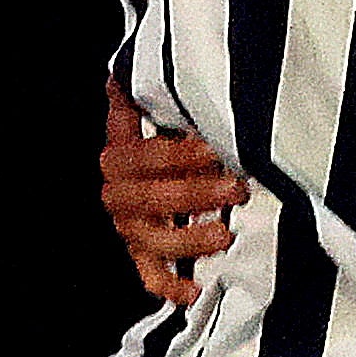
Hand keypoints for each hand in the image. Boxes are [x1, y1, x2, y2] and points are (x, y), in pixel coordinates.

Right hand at [101, 83, 248, 306]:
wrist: (148, 164)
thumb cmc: (163, 130)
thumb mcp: (154, 104)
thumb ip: (147, 90)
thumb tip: (143, 66)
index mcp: (119, 156)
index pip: (143, 156)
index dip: (178, 154)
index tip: (212, 147)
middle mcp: (119, 194)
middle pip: (151, 199)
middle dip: (196, 193)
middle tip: (237, 187)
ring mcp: (130, 227)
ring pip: (153, 241)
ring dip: (188, 241)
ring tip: (224, 234)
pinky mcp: (144, 252)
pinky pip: (150, 275)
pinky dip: (170, 286)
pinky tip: (193, 290)